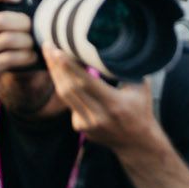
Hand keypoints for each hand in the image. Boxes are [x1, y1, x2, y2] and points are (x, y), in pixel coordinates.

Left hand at [40, 48, 157, 153]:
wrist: (136, 143)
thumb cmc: (141, 109)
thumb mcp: (139, 87)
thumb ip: (124, 69)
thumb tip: (110, 47)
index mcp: (113, 104)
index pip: (86, 83)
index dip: (70, 67)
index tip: (57, 51)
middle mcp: (97, 116)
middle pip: (69, 88)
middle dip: (56, 65)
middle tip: (47, 45)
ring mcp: (86, 124)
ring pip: (64, 95)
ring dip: (55, 73)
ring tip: (49, 54)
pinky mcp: (80, 127)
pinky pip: (69, 102)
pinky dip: (65, 85)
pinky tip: (61, 71)